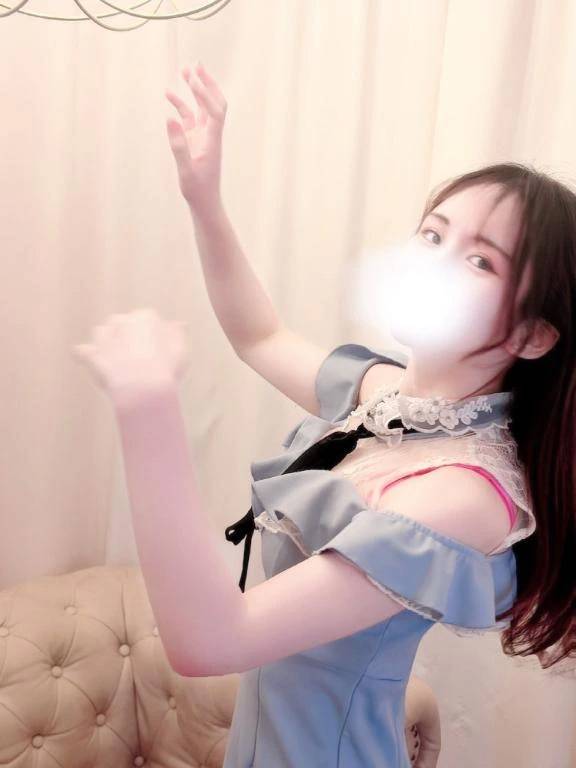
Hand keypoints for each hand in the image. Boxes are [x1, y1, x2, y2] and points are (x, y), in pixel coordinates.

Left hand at [71, 308, 189, 400]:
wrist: (143, 388)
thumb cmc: (166, 368)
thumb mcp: (180, 349)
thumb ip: (177, 334)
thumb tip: (178, 324)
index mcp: (145, 317)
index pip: (147, 320)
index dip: (151, 336)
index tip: (155, 350)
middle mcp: (122, 320)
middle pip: (123, 324)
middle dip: (127, 337)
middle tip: (137, 357)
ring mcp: (104, 336)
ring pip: (102, 333)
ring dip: (107, 342)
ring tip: (116, 361)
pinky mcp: (91, 353)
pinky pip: (82, 351)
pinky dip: (83, 354)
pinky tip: (84, 358)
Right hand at [165, 61, 226, 213]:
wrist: (205, 202)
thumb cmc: (198, 190)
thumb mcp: (186, 170)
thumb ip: (179, 145)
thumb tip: (170, 119)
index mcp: (213, 140)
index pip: (215, 111)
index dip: (206, 95)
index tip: (193, 81)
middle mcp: (211, 135)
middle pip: (213, 103)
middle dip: (207, 84)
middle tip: (196, 65)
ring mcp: (203, 136)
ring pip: (201, 107)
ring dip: (195, 90)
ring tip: (185, 71)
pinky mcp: (195, 140)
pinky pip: (189, 118)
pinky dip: (181, 106)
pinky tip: (169, 96)